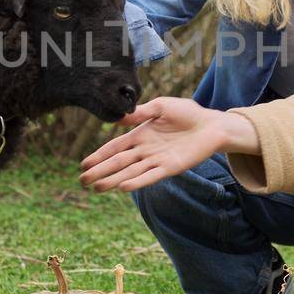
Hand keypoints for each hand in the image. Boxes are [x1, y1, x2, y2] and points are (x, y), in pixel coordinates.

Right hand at [78, 97, 258, 191]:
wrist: (212, 124)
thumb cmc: (187, 113)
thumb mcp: (161, 106)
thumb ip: (141, 112)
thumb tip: (119, 116)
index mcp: (140, 135)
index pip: (115, 147)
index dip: (99, 155)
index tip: (84, 165)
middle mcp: (145, 150)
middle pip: (118, 163)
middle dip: (100, 171)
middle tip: (82, 181)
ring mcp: (157, 160)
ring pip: (131, 172)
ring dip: (113, 180)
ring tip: (97, 187)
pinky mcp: (171, 167)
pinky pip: (151, 176)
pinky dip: (137, 182)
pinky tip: (123, 187)